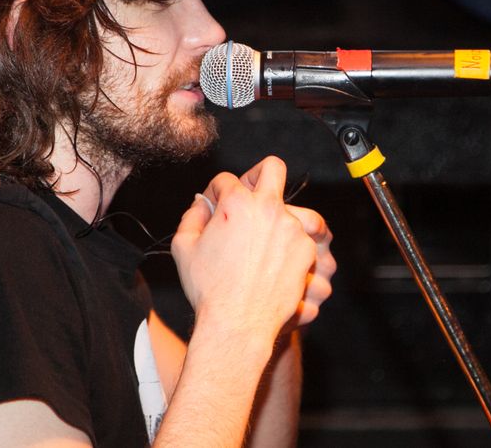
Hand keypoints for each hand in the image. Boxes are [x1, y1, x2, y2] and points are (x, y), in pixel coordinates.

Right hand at [171, 156, 332, 339]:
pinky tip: (272, 263)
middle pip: (272, 168)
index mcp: (236, 203)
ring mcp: (291, 228)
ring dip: (274, 219)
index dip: (216, 192)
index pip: (226, 180)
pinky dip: (287, 246)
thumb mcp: (184, 247)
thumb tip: (202, 203)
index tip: (214, 207)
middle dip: (259, 175)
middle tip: (250, 194)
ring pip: (289, 208)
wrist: (238, 323)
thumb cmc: (209, 289)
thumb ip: (192, 216)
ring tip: (262, 241)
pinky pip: (300, 237)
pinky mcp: (306, 250)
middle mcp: (268, 209)